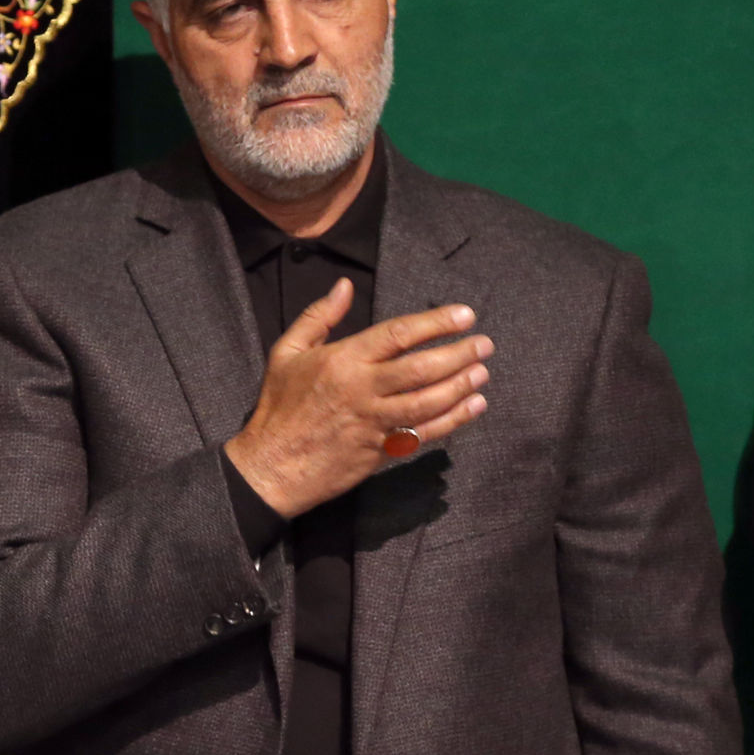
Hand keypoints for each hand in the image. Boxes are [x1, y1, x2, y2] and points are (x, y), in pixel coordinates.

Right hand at [225, 277, 492, 519]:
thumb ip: (318, 317)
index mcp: (343, 361)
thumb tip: (345, 286)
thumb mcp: (286, 353)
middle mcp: (362, 390)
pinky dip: (453, 419)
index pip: (398, 334)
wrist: (269, 468)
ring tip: (482, 372)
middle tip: (484, 344)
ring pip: (428, 401)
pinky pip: (424, 433)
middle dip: (459, 353)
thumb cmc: (278, 409)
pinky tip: (473, 406)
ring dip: (461, 385)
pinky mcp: (380, 450)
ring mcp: (373, 422)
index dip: (436, 323)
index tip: (465, 316)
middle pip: (422, 367)